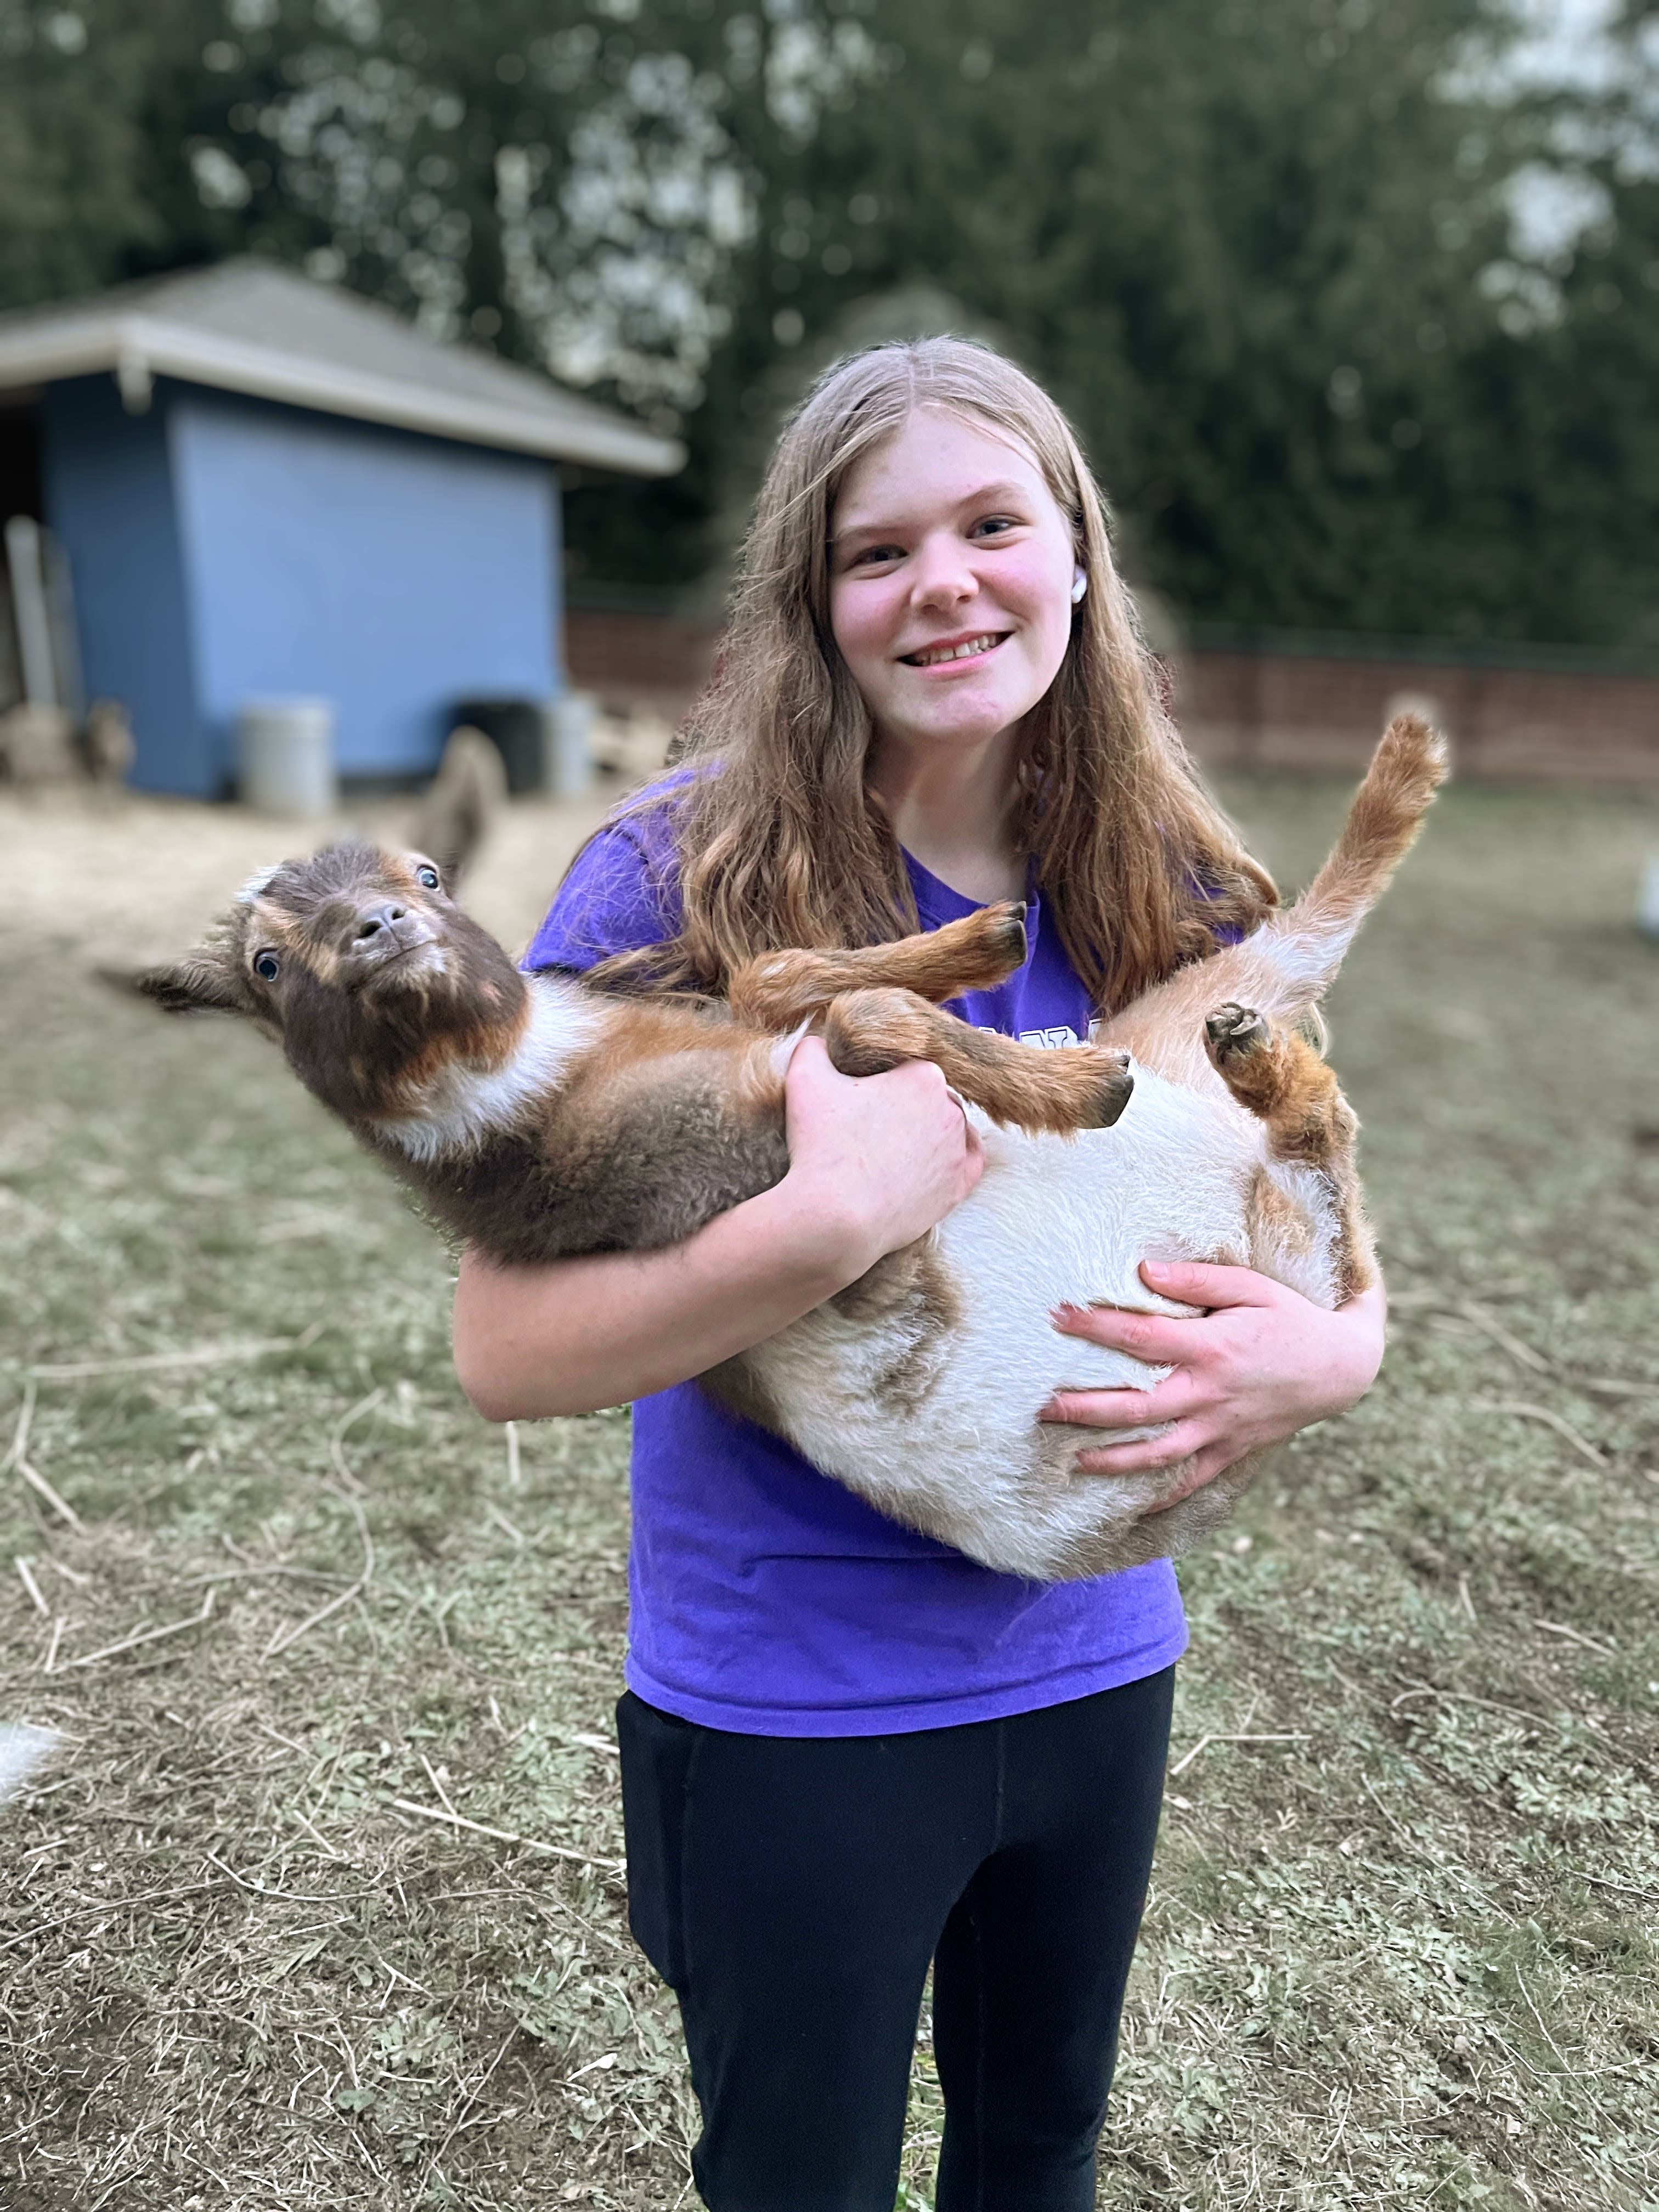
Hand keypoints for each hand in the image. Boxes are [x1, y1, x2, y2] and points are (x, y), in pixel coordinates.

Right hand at [778, 1035, 982, 1276]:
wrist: (836, 1217)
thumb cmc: (821, 1146)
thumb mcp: (805, 1079)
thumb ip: (814, 1048)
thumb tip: (820, 1040)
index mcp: (923, 1076)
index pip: (905, 1068)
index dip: (880, 1081)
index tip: (858, 1098)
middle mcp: (951, 1109)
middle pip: (929, 1097)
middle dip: (905, 1105)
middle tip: (870, 1126)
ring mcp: (958, 1150)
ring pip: (948, 1128)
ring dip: (927, 1130)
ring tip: (893, 1145)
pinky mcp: (959, 1187)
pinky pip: (967, 1162)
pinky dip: (952, 1157)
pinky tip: (932, 1158)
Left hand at [1039, 1261, 1386, 1509]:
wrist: (1343, 1367)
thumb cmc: (1292, 1319)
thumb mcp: (1251, 1287)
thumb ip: (1196, 1280)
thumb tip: (1145, 1269)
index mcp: (1211, 1348)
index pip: (1140, 1339)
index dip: (1095, 1327)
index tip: (1057, 1317)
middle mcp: (1210, 1394)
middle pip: (1137, 1407)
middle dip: (1086, 1409)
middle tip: (1042, 1407)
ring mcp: (1220, 1429)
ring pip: (1157, 1453)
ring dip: (1112, 1459)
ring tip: (1070, 1459)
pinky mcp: (1232, 1450)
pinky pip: (1192, 1481)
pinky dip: (1161, 1497)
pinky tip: (1129, 1507)